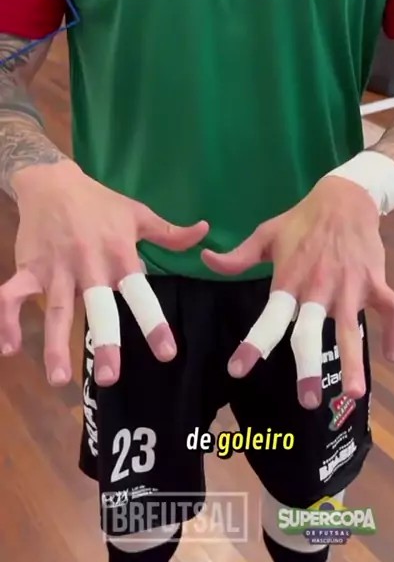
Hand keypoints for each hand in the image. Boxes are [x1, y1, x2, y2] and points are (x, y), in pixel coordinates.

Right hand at [0, 161, 207, 386]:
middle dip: (105, 341)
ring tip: (59, 380)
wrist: (51, 181)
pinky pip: (13, 296)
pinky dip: (7, 320)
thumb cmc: (100, 203)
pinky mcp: (28, 268)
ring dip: (55, 345)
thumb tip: (204, 233)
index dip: (153, 322)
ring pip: (56, 310)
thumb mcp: (138, 213)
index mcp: (118, 255)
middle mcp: (89, 265)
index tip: (166, 352)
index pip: (140, 293)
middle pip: (98, 307)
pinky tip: (8, 349)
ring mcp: (56, 269)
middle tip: (111, 377)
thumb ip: (169, 232)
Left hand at [202, 177, 393, 408]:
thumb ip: (237, 257)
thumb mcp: (266, 234)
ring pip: (353, 327)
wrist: (345, 197)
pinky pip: (391, 309)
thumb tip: (204, 260)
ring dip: (354, 360)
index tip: (239, 370)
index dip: (255, 344)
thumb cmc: (301, 220)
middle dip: (309, 366)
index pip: (270, 316)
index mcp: (291, 278)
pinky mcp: (375, 280)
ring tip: (351, 393)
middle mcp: (319, 287)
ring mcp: (351, 285)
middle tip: (306, 401)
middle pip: (312, 331)